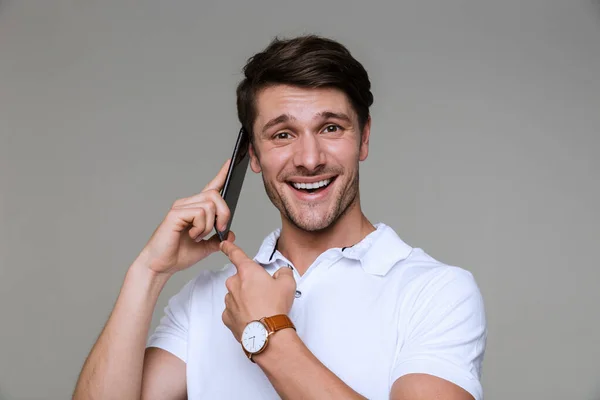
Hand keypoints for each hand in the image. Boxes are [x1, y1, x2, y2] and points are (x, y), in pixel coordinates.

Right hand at [136, 159, 233, 275]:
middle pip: (215, 195)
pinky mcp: (175, 214)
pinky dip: (201, 227)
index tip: (230, 164)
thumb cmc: (177, 255)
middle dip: (224, 213)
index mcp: (194, 209)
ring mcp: (180, 207)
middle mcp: (187, 204)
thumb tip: (230, 234)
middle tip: (220, 230)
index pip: (210, 188)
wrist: (160, 266)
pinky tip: (192, 236)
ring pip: (209, 204)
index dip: (221, 175)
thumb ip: (217, 240)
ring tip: (198, 236)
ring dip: (209, 225)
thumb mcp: (204, 248)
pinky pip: (199, 213)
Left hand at [220, 240, 295, 340]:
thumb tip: (281, 273)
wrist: (267, 334)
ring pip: (236, 295)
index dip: (229, 247)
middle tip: (265, 294)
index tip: (223, 244)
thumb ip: (283, 272)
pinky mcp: (227, 316)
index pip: (236, 254)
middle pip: (240, 279)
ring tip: (260, 309)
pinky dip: (241, 313)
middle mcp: (234, 284)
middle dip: (250, 284)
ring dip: (246, 299)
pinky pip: (233, 310)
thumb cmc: (275, 307)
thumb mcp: (288, 283)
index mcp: (247, 272)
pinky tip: (252, 318)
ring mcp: (229, 301)